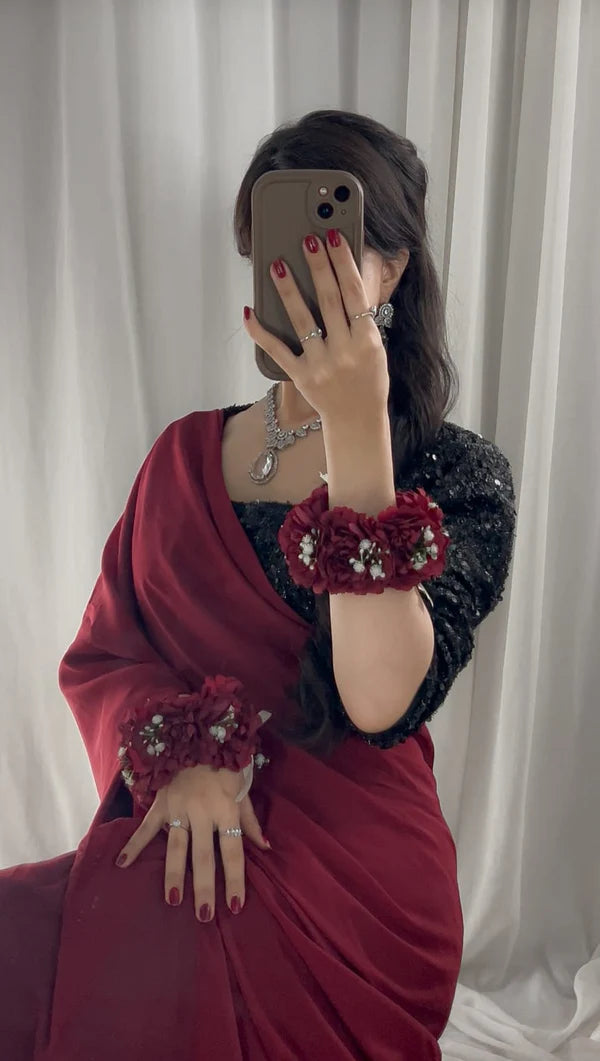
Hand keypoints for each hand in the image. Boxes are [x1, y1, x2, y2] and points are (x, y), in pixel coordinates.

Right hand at [115, 763, 270, 920]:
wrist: (197, 735)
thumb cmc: (225, 765)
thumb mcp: (243, 788)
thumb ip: (250, 820)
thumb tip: (265, 847)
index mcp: (226, 810)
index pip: (232, 850)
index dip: (235, 878)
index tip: (235, 905)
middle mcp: (202, 813)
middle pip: (203, 856)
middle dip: (204, 887)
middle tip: (203, 915)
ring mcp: (178, 808)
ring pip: (176, 847)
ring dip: (173, 875)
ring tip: (172, 901)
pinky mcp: (160, 804)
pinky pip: (146, 827)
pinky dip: (133, 845)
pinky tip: (122, 863)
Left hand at [243, 229, 389, 423]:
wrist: (358, 422)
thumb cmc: (368, 380)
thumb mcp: (376, 348)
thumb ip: (361, 319)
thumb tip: (343, 279)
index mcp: (367, 340)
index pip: (354, 293)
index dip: (343, 263)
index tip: (333, 236)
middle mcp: (345, 351)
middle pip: (329, 300)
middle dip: (318, 267)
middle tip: (307, 240)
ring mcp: (321, 365)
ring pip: (302, 320)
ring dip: (289, 290)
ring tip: (278, 265)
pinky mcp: (301, 377)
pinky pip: (277, 351)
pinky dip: (261, 332)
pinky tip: (250, 311)